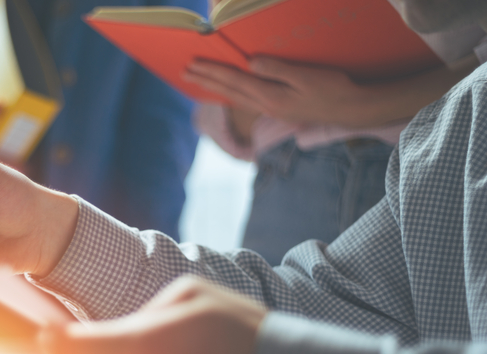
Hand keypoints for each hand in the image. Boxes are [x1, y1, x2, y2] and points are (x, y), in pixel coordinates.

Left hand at [184, 56, 377, 126]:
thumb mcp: (305, 76)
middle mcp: (266, 105)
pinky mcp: (279, 109)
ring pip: (235, 97)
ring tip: (198, 82)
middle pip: (229, 90)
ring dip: (215, 88)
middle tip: (184, 72)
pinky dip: (232, 93)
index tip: (192, 64)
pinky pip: (246, 99)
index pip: (234, 80)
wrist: (351, 110)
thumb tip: (251, 62)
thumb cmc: (332, 89)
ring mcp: (272, 109)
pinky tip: (228, 91)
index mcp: (270, 96)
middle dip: (206, 80)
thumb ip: (277, 69)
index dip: (212, 71)